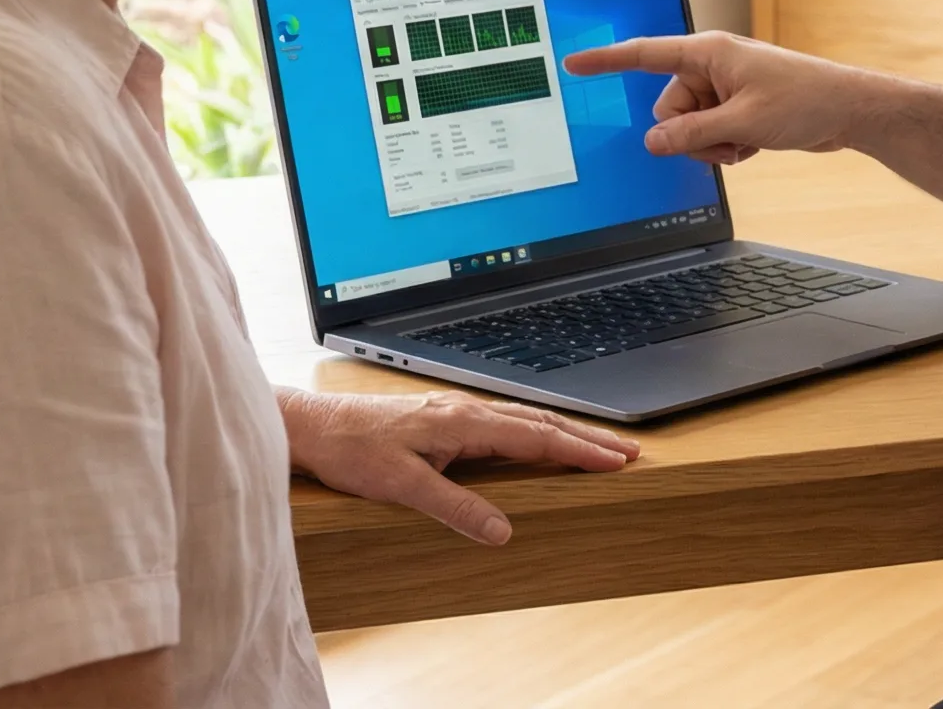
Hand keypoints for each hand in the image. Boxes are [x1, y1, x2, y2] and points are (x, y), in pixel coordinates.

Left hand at [277, 388, 638, 544]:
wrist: (313, 426)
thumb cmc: (351, 451)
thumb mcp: (402, 487)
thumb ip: (454, 508)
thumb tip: (502, 532)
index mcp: (463, 422)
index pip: (536, 438)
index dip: (580, 451)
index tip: (618, 460)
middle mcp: (465, 410)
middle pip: (541, 422)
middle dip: (587, 437)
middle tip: (629, 451)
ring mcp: (455, 410)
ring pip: (524, 419)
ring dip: (564, 432)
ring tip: (597, 446)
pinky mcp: (443, 417)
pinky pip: (505, 421)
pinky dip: (536, 430)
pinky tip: (538, 440)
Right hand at [562, 32, 872, 164]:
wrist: (848, 110)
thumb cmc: (804, 101)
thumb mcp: (742, 123)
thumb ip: (692, 135)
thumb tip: (652, 143)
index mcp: (708, 53)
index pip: (645, 55)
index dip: (607, 61)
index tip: (575, 64)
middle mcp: (712, 66)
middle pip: (668, 109)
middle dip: (690, 134)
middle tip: (729, 138)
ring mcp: (724, 88)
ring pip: (688, 128)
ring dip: (711, 144)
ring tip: (746, 140)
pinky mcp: (736, 107)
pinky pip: (709, 134)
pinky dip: (726, 145)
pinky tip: (754, 143)